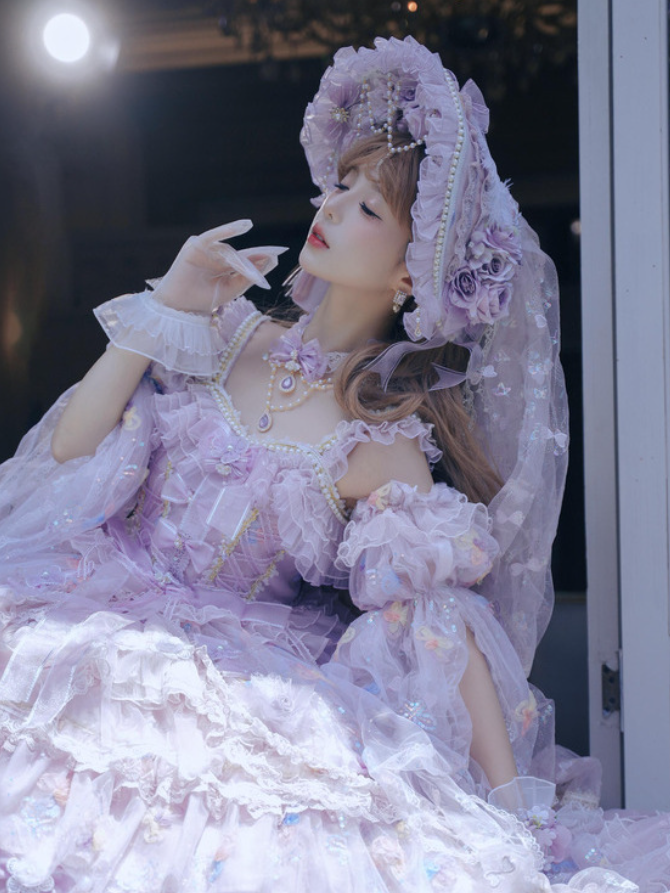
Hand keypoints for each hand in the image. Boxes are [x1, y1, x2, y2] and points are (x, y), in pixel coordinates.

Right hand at [151, 220, 287, 312]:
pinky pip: (213, 236)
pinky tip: (242, 227)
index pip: (245, 260)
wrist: (182, 307)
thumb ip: (247, 277)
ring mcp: (206, 250)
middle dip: (255, 255)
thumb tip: (266, 262)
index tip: (278, 255)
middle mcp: (216, 256)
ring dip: (243, 256)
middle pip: (239, 254)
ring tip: (258, 258)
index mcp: (225, 267)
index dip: (260, 258)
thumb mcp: (231, 289)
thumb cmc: (204, 299)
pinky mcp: (196, 245)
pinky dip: (226, 230)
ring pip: (229, 250)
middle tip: (273, 255)